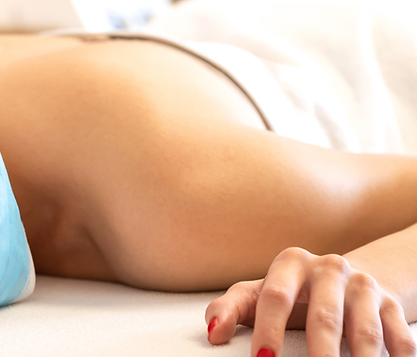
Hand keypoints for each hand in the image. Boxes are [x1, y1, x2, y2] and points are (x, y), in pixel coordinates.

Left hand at [206, 247, 415, 356]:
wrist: (343, 276)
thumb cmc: (290, 291)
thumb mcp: (257, 292)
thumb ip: (230, 308)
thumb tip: (213, 333)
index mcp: (290, 263)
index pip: (275, 298)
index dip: (268, 331)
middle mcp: (329, 269)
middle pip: (324, 318)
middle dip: (318, 354)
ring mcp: (363, 286)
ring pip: (363, 331)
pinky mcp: (390, 304)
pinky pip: (398, 336)